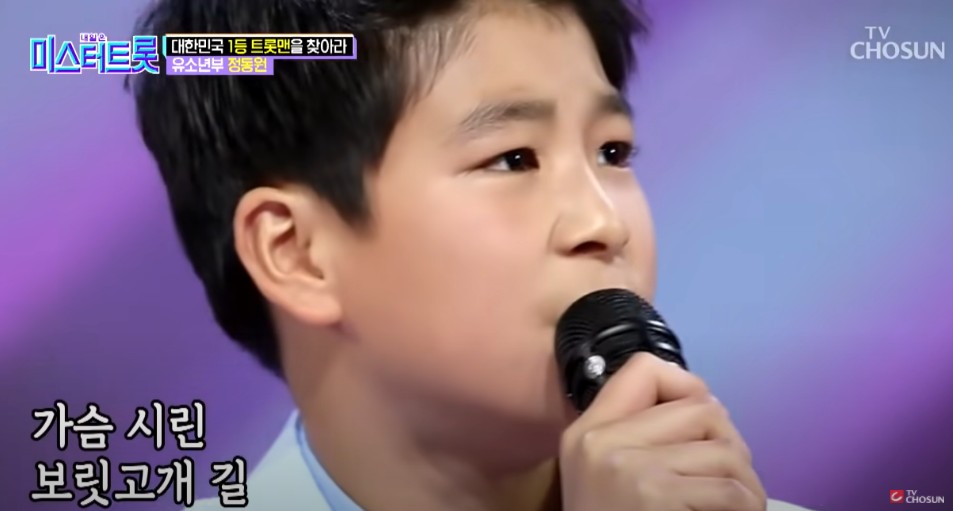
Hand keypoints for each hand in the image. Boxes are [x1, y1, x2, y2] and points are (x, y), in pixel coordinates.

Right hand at [559, 353, 766, 510]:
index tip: (700, 423)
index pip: (644, 368)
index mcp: (586, 432)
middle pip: (700, 407)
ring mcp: (629, 469)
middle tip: (730, 477)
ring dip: (745, 482)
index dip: (686, 384)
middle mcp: (602, 442)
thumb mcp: (605, 474)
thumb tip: (708, 404)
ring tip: (739, 505)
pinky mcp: (657, 497)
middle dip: (728, 440)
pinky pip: (731, 489)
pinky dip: (746, 509)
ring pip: (724, 450)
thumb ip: (639, 435)